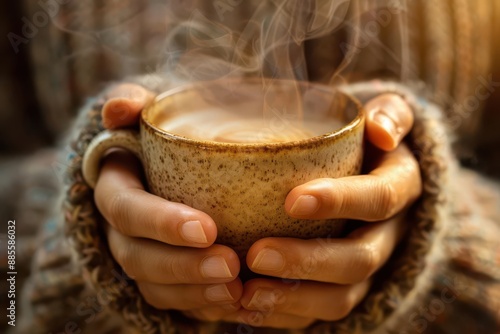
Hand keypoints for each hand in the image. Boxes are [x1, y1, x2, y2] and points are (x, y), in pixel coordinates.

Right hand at [94, 83, 242, 320]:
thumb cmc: (167, 135)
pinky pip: (172, 303)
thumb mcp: (153, 111)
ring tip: (236, 290)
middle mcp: (120, 228)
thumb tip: (119, 108)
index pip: (127, 208)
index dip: (161, 222)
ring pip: (153, 286)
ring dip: (194, 292)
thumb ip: (135, 102)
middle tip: (230, 265)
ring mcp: (139, 256)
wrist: (171, 163)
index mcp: (116, 186)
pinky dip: (201, 306)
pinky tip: (234, 302)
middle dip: (182, 265)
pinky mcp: (159, 277)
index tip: (207, 228)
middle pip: (137, 256)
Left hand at [220, 94, 420, 328]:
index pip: (380, 198)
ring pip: (343, 296)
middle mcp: (391, 233)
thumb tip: (381, 130)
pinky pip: (321, 313)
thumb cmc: (365, 143)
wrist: (373, 176)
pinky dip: (286, 314)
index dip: (341, 201)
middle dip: (309, 261)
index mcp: (400, 186)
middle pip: (359, 258)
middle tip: (257, 254)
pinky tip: (250, 307)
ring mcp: (370, 266)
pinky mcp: (345, 287)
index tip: (292, 201)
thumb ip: (390, 113)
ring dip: (295, 297)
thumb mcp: (386, 116)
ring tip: (247, 292)